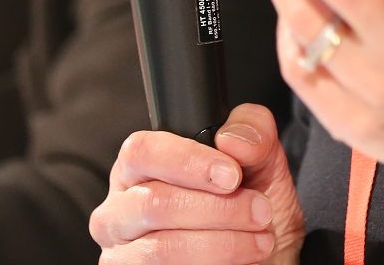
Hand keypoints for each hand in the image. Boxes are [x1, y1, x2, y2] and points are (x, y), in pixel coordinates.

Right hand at [90, 103, 303, 264]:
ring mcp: (123, 251)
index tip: (232, 176)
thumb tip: (232, 139)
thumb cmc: (250, 204)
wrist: (261, 256)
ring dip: (222, 244)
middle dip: (218, 209)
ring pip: (162, 247)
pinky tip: (237, 262)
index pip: (143, 151)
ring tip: (259, 240)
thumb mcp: (262, 160)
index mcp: (141, 166)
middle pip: (154, 203)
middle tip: (260, 212)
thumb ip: (252, 132)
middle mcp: (121, 208)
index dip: (188, 161)